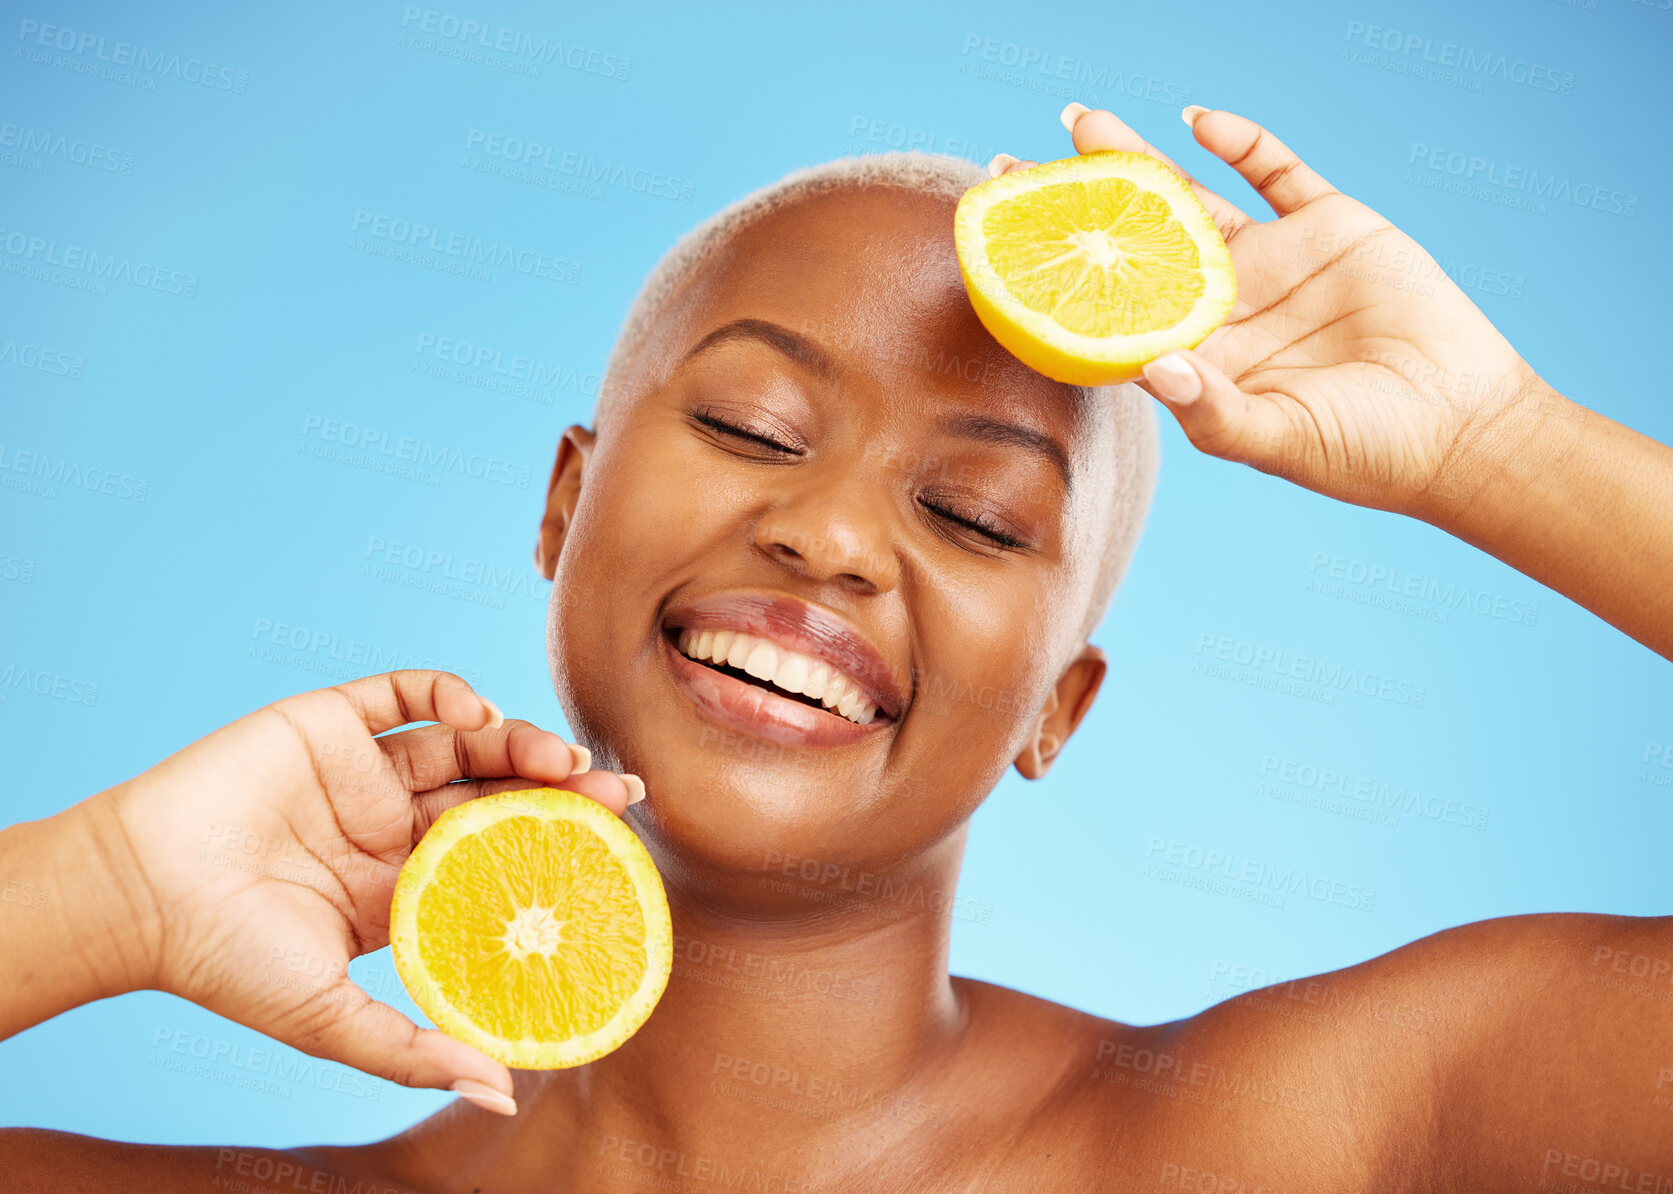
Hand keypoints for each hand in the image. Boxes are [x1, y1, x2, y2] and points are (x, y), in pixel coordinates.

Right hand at [93, 670, 641, 1111]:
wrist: (136, 897)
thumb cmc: (224, 963)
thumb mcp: (330, 1020)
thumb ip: (414, 1052)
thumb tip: (505, 1098)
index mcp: (400, 887)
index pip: (499, 858)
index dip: (557, 848)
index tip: (618, 849)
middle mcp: (391, 825)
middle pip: (494, 794)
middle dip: (560, 791)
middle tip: (619, 793)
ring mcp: (363, 772)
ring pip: (462, 743)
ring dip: (519, 742)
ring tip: (563, 760)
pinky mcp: (329, 722)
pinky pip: (401, 694)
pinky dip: (446, 693)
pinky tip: (480, 713)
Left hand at [990, 104, 1547, 518]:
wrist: (1464, 430)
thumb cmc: (1364, 454)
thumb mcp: (1278, 440)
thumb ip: (1212, 410)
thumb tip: (1148, 368)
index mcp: (1200, 356)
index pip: (1111, 308)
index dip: (1060, 277)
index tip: (1005, 246)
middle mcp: (1225, 304)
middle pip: (1135, 240)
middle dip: (1079, 203)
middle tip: (1014, 164)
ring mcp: (1275, 262)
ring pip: (1192, 196)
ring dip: (1139, 158)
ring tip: (1082, 123)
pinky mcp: (1331, 227)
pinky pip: (1278, 172)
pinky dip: (1242, 142)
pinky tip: (1196, 120)